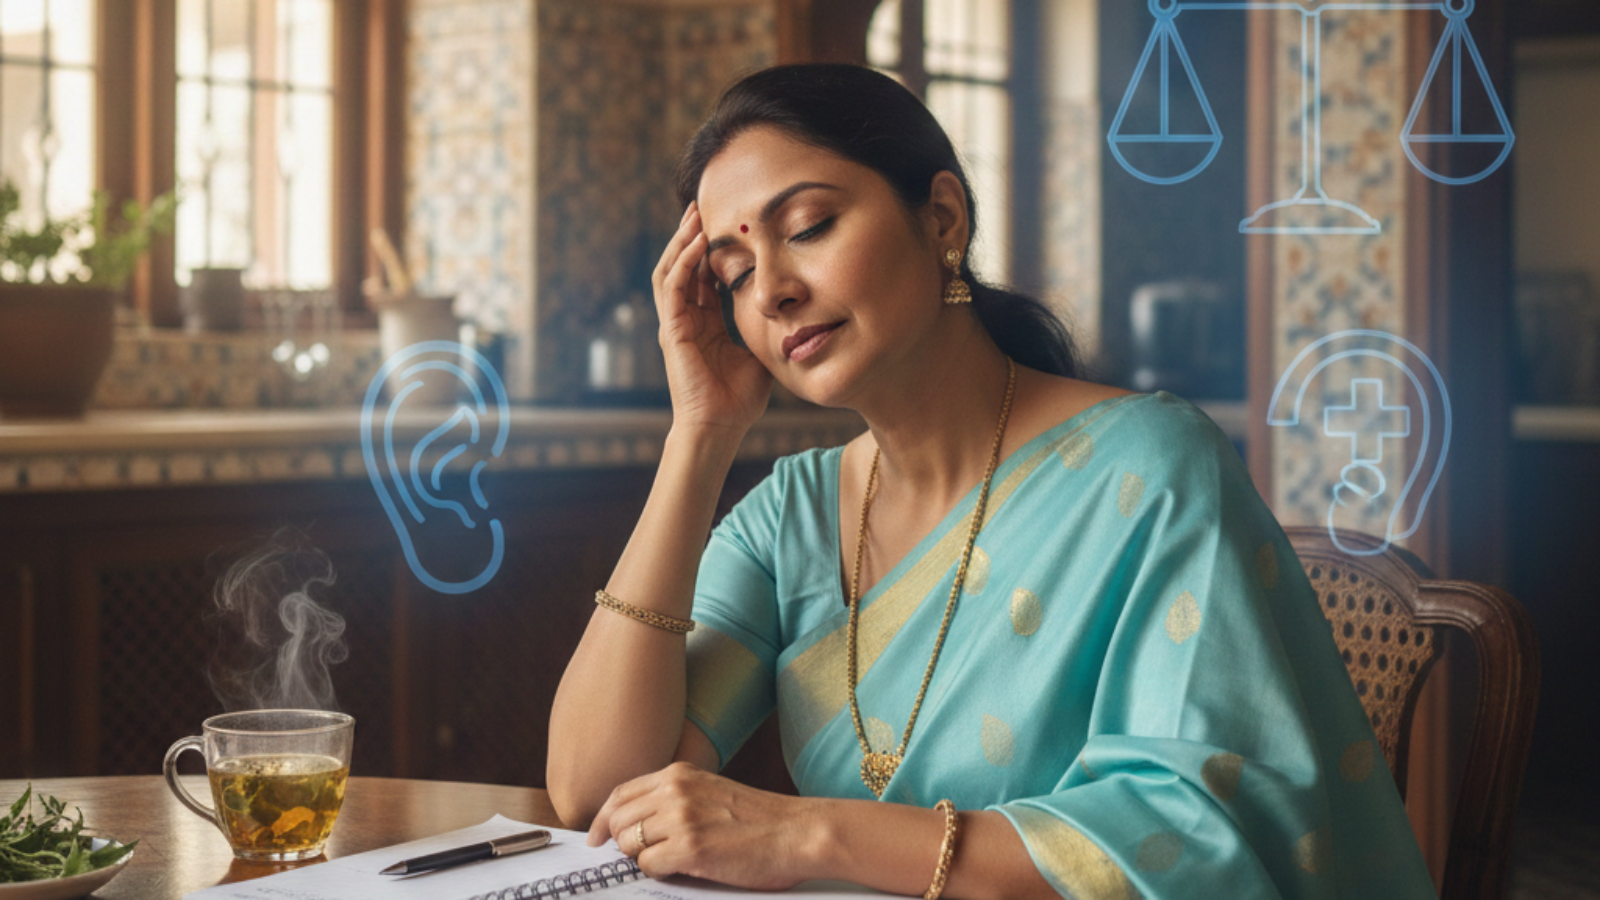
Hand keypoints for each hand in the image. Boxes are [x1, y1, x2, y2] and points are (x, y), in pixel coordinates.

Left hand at [586, 761, 816, 889]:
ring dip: (641, 858)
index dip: (602, 818)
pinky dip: (657, 872)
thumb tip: (636, 825)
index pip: (621, 793)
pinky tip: (682, 869)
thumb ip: (675, 799)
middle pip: (617, 819)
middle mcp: (675, 791)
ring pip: (628, 844)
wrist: (798, 832)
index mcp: (679, 774)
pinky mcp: (691, 848)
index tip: (595, 836)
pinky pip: (648, 866)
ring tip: (669, 861)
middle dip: (618, 843)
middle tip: (634, 857)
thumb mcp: (711, 792)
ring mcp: (682, 818)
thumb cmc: (762, 820)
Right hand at [653, 202, 772, 436]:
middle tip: (703, 206)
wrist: (720, 427)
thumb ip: (768, 330)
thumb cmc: (739, 400)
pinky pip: (673, 287)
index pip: (703, 277)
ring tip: (695, 215)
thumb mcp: (761, 354)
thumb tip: (795, 313)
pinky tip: (699, 243)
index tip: (728, 226)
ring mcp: (675, 324)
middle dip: (692, 236)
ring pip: (671, 270)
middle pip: (683, 266)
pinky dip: (684, 262)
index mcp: (704, 324)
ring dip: (682, 241)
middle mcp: (686, 319)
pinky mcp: (672, 330)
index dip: (713, 252)